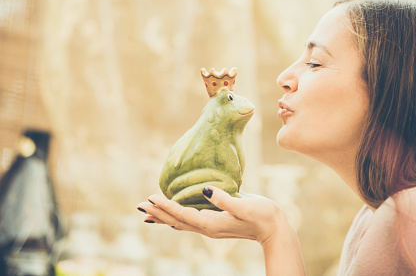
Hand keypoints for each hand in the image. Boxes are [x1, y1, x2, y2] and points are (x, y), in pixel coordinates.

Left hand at [137, 186, 306, 274]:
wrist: (274, 228)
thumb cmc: (262, 214)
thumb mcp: (244, 205)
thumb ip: (224, 199)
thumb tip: (204, 190)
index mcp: (212, 224)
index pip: (183, 215)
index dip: (166, 206)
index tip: (150, 198)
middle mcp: (208, 227)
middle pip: (177, 221)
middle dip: (158, 213)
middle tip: (140, 206)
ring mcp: (211, 227)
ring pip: (181, 222)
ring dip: (164, 216)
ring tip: (148, 212)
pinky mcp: (215, 222)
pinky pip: (190, 220)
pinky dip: (177, 216)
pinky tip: (173, 214)